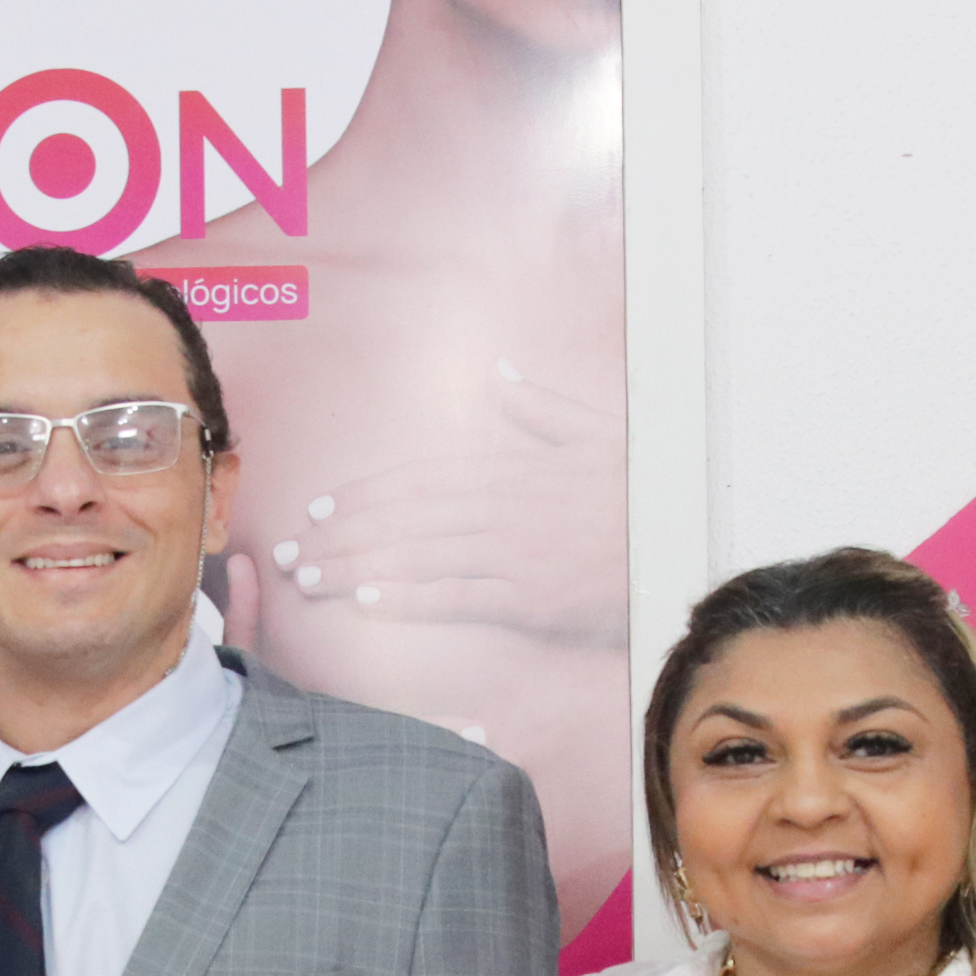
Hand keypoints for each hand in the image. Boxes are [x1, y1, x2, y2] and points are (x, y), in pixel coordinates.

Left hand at [268, 376, 629, 642]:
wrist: (688, 537)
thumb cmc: (641, 486)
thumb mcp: (596, 431)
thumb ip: (541, 408)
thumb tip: (501, 374)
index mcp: (510, 467)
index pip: (418, 479)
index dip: (362, 494)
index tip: (317, 508)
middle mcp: (502, 506)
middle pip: (404, 518)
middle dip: (340, 534)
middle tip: (287, 552)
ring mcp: (514, 552)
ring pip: (418, 555)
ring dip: (357, 565)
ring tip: (309, 578)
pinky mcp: (533, 597)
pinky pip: (459, 595)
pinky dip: (412, 596)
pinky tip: (369, 601)